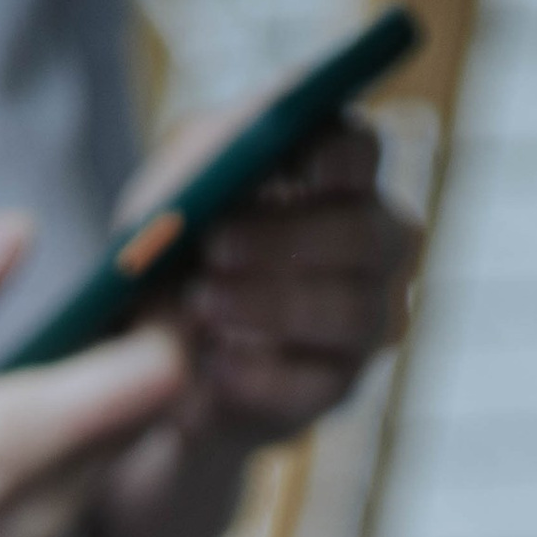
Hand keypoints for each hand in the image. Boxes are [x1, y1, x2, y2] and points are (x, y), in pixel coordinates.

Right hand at [0, 214, 188, 536]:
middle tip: (60, 330)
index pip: (154, 379)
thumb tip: (20, 232)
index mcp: (3, 446)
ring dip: (66, 440)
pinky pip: (48, 533)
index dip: (157, 324)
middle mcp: (36, 520)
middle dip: (112, 375)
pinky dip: (29, 496)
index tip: (128, 290)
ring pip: (92, 482)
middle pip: (132, 428)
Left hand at [133, 113, 418, 446]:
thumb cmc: (181, 247)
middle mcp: (374, 246)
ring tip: (201, 303)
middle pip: (362, 234)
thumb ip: (205, 168)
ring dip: (271, 304)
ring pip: (351, 311)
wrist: (162, 351)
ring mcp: (369, 319)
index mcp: (337, 177)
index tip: (298, 166)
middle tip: (215, 246)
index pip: (359, 151)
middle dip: (285, 238)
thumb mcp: (179, 194)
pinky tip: (214, 364)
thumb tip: (228, 162)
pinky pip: (320, 381)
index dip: (336, 155)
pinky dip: (262, 373)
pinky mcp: (341, 385)